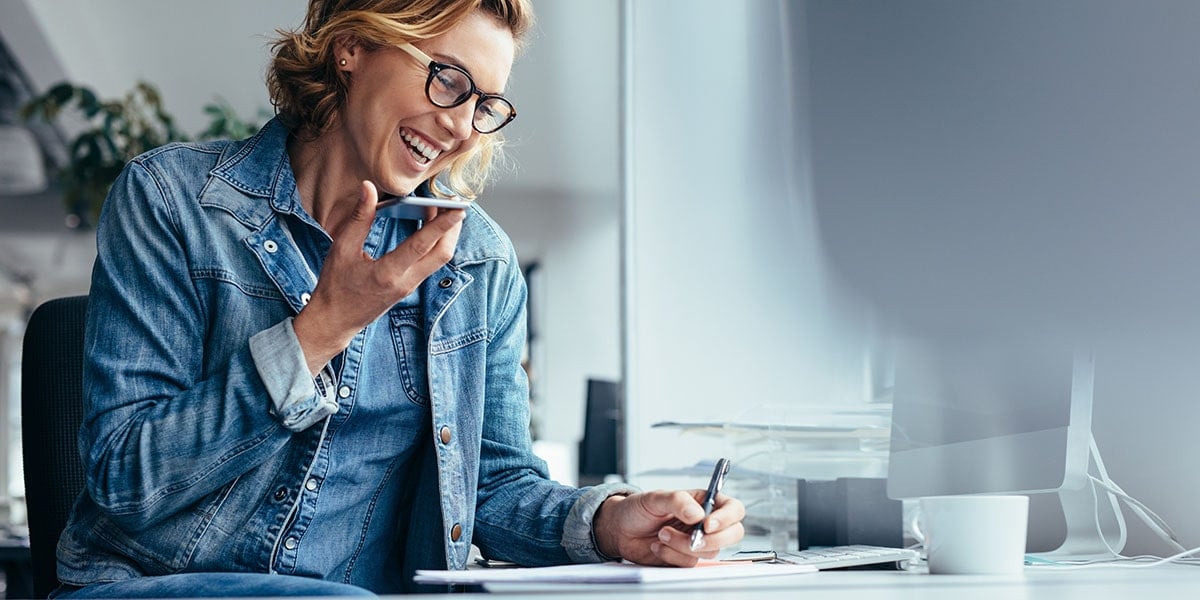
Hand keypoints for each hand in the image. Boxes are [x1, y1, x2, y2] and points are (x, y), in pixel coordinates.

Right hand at [293, 180, 464, 371]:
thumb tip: (368, 188)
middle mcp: (405, 282)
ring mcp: (410, 286)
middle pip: (442, 254)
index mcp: (388, 273)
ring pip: (439, 259)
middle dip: (453, 228)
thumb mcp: (342, 248)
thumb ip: (359, 218)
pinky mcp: (410, 286)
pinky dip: (435, 242)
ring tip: (443, 209)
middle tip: (455, 203)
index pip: (421, 246)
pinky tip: (429, 225)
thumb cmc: (335, 285)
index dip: (441, 225)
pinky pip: (430, 262)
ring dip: (446, 234)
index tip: (458, 209)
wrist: (335, 321)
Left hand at [593, 490, 744, 566]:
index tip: (707, 525)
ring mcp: (697, 542)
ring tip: (662, 534)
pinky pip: (689, 563)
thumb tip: (697, 514)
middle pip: (732, 534)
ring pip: (709, 552)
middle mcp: (705, 522)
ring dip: (682, 546)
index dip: (727, 518)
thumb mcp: (655, 497)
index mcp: (704, 502)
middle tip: (691, 538)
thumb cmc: (638, 508)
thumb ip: (678, 501)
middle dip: (712, 540)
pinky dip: (672, 556)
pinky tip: (658, 546)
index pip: (733, 509)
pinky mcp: (685, 557)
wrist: (620, 530)